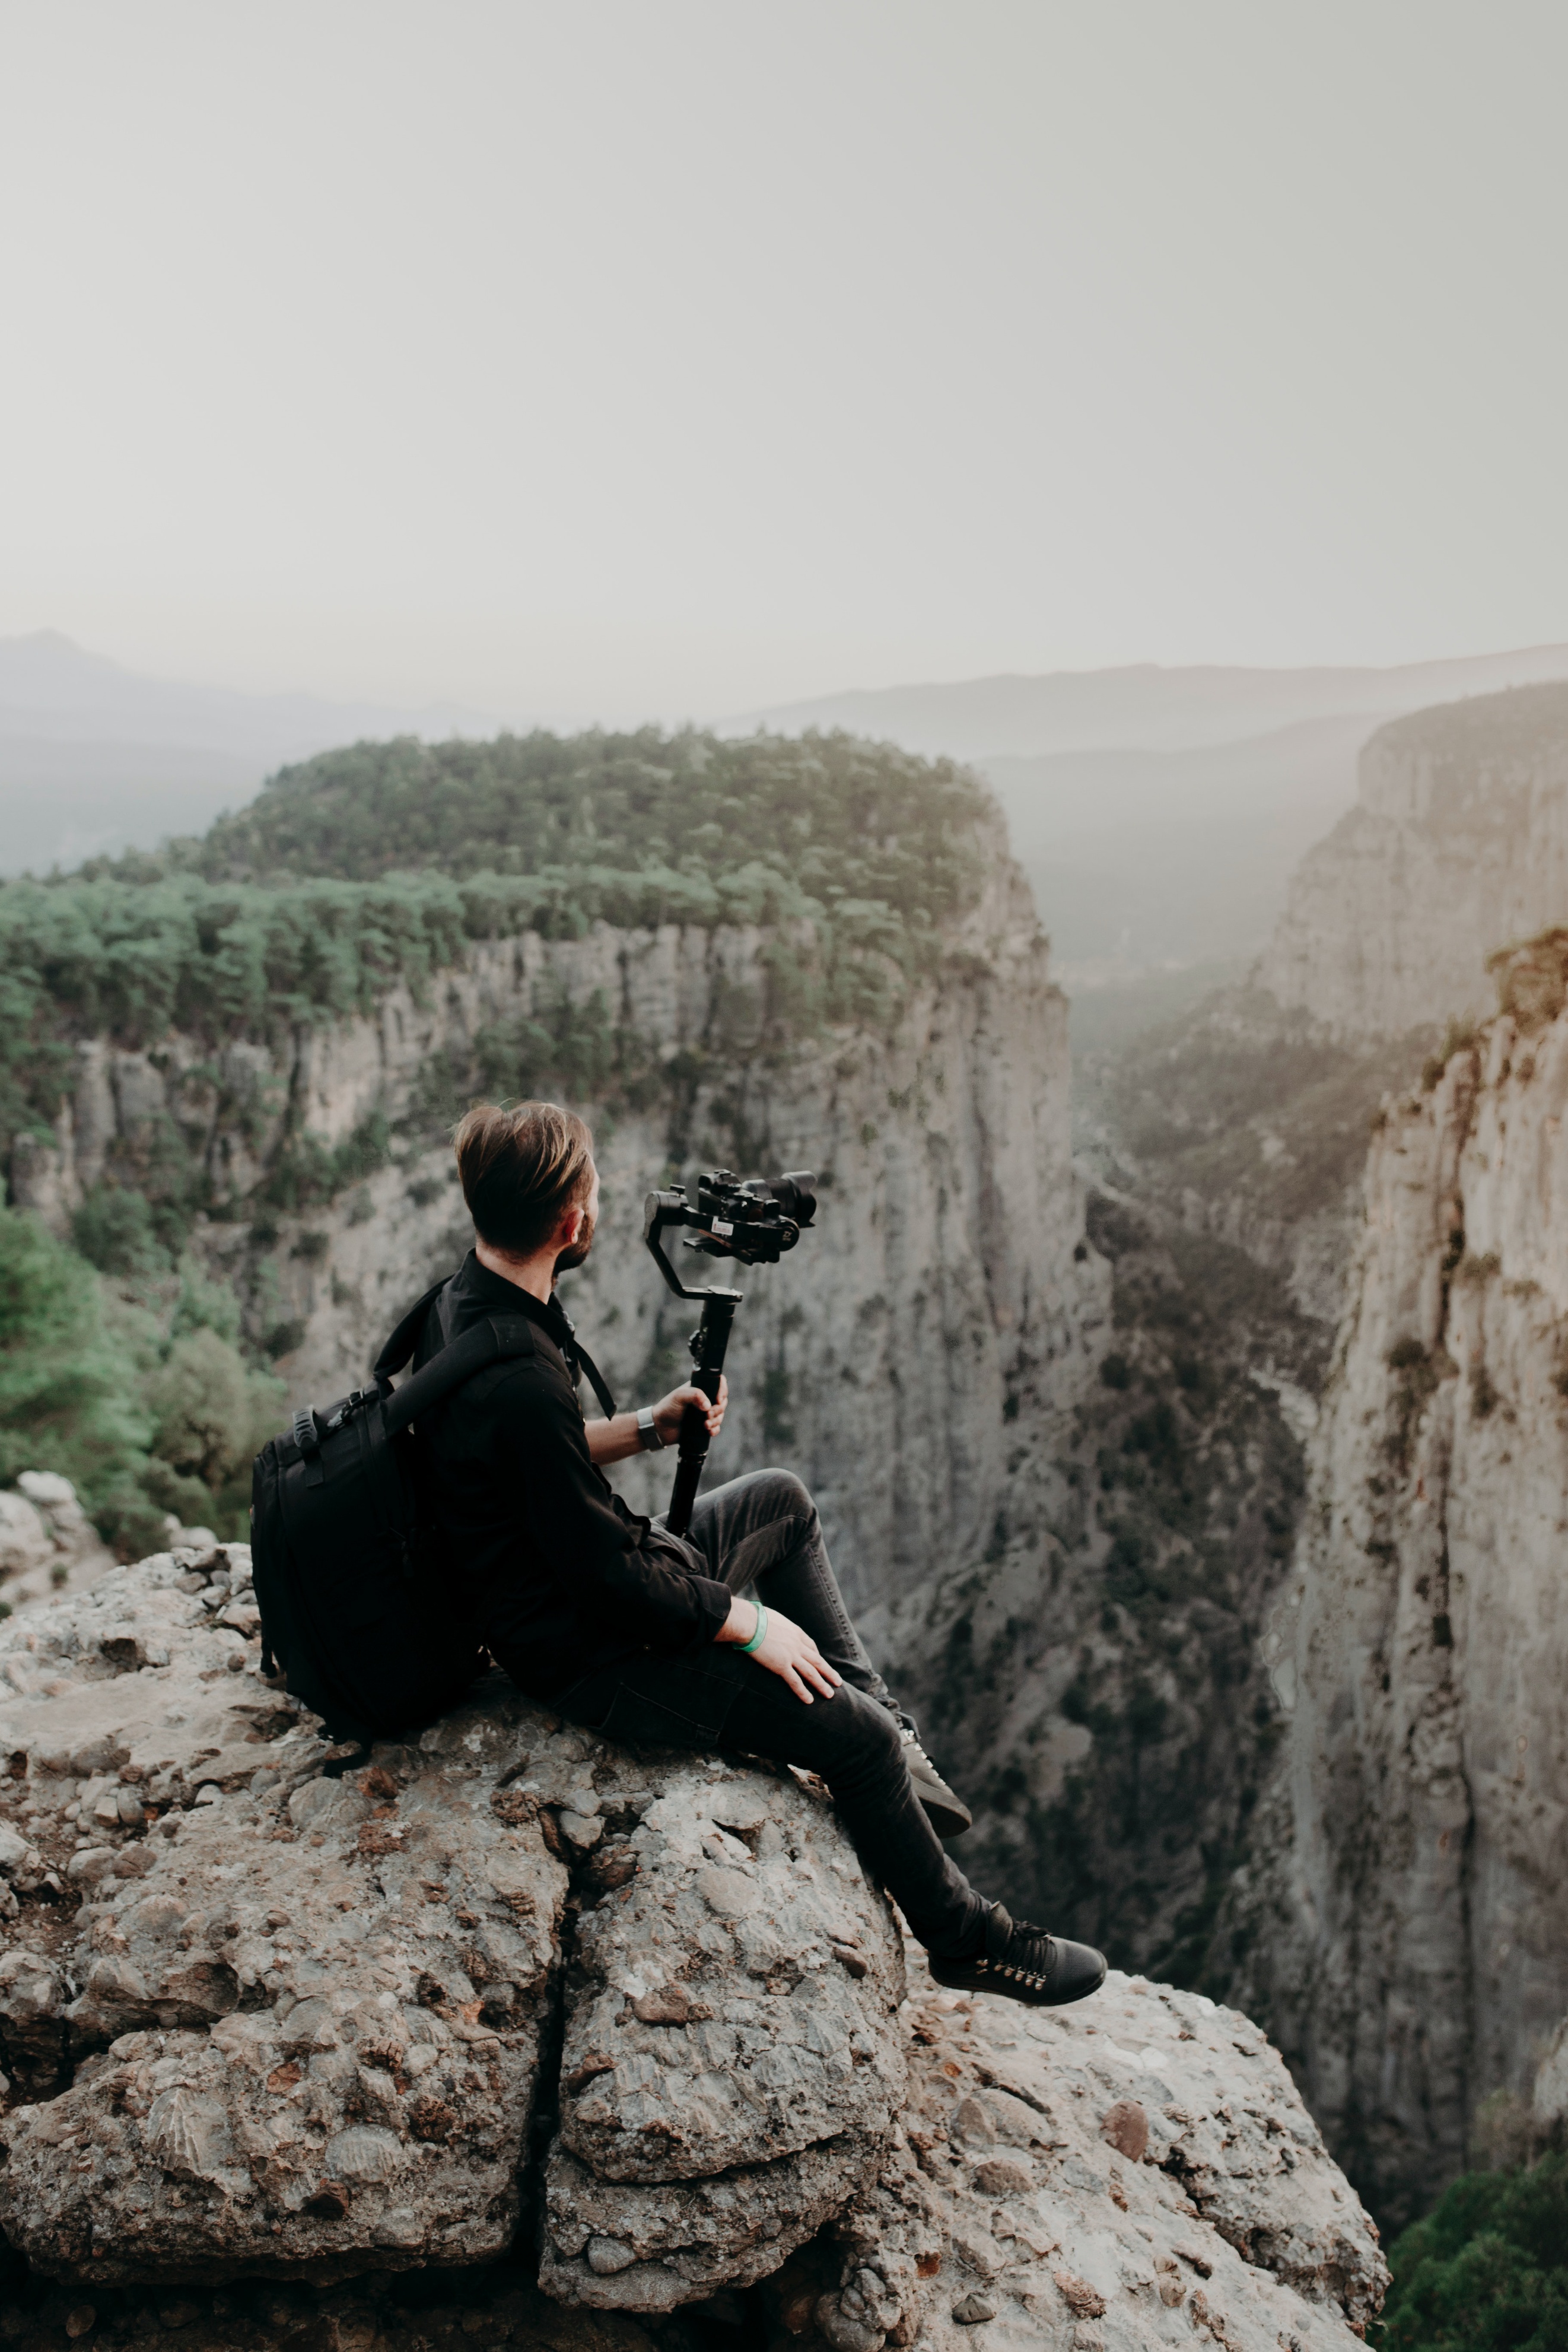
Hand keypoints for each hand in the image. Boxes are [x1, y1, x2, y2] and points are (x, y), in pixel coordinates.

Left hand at [653, 1374, 727, 1445]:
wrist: (660, 1428)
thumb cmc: (667, 1408)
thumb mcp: (679, 1396)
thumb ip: (695, 1395)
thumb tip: (708, 1405)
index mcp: (699, 1389)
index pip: (718, 1384)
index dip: (722, 1391)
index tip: (718, 1400)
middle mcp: (704, 1400)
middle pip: (722, 1402)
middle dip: (718, 1410)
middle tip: (707, 1415)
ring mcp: (704, 1414)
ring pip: (720, 1415)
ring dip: (716, 1421)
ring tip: (705, 1425)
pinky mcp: (704, 1426)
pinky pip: (716, 1427)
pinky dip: (715, 1429)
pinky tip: (709, 1431)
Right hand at [719, 1597, 841, 1704]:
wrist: (749, 1623)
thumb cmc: (755, 1617)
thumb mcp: (772, 1618)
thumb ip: (777, 1625)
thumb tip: (769, 1625)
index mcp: (795, 1632)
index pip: (811, 1646)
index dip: (817, 1656)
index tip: (821, 1662)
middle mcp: (797, 1644)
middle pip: (817, 1661)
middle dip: (829, 1672)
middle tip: (838, 1682)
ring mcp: (791, 1655)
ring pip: (811, 1673)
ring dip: (822, 1684)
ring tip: (830, 1695)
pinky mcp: (781, 1665)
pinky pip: (795, 1681)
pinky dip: (803, 1692)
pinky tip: (809, 1701)